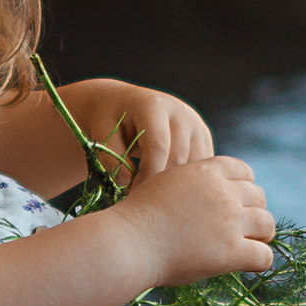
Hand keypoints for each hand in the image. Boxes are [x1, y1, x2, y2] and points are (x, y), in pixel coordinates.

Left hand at [59, 76, 213, 187]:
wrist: (126, 104)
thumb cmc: (111, 120)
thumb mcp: (101, 132)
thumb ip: (110, 157)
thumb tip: (126, 182)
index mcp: (154, 106)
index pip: (158, 146)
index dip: (146, 175)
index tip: (133, 195)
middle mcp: (181, 112)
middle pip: (177, 158)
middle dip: (160, 184)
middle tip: (142, 201)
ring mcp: (197, 125)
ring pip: (193, 166)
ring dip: (174, 186)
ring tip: (152, 196)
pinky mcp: (204, 139)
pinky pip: (201, 168)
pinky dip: (186, 183)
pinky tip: (167, 189)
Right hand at [116, 152, 275, 286]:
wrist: (128, 242)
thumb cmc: (137, 217)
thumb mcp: (165, 182)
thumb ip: (190, 183)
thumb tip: (201, 192)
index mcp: (207, 171)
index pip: (244, 171)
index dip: (245, 187)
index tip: (238, 202)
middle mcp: (224, 193)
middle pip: (259, 196)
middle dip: (253, 210)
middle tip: (243, 227)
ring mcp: (230, 222)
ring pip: (267, 224)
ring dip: (261, 234)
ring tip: (251, 245)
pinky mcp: (232, 252)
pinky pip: (264, 256)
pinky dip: (260, 260)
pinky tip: (248, 264)